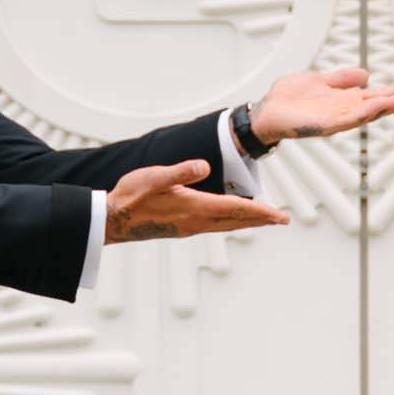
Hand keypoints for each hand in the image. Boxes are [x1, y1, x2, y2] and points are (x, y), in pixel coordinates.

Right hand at [106, 161, 288, 244]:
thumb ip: (180, 171)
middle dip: (261, 219)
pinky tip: (229, 220)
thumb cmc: (131, 196)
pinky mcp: (181, 228)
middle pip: (236, 221)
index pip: (235, 209)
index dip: (260, 211)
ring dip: (247, 222)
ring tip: (263, 219)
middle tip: (282, 219)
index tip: (279, 215)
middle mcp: (195, 221)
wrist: (112, 220)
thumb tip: (205, 166)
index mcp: (193, 207)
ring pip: (226, 226)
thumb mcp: (155, 177)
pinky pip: (214, 226)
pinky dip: (229, 223)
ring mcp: (188, 227)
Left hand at [246, 65, 393, 143]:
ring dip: (391, 106)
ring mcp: (338, 119)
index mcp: (345, 100)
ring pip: (371, 112)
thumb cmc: (288, 98)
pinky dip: (368, 112)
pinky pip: (351, 118)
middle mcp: (346, 111)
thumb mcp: (318, 80)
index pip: (377, 96)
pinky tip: (381, 105)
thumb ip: (341, 79)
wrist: (266, 112)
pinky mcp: (326, 125)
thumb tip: (366, 74)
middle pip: (380, 105)